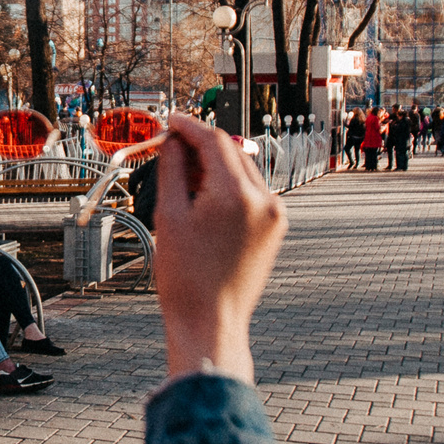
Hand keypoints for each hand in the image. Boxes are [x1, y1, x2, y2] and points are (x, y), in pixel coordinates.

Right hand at [151, 115, 285, 383]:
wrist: (210, 321)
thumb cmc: (185, 278)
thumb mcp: (169, 216)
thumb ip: (171, 169)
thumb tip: (172, 141)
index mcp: (237, 195)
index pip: (214, 141)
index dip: (189, 127)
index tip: (170, 121)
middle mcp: (264, 200)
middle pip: (230, 152)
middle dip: (200, 146)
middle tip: (170, 147)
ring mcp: (274, 215)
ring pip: (242, 170)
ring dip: (214, 166)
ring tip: (182, 179)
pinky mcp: (275, 228)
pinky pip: (251, 193)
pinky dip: (228, 186)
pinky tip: (203, 197)